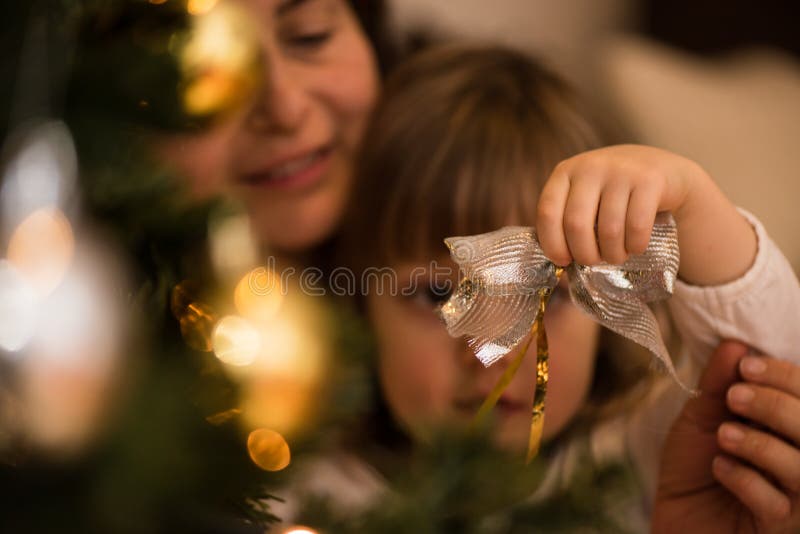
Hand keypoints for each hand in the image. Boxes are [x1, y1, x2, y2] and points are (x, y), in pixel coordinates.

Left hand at [536, 144, 755, 285]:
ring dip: (612, 254)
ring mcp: (621, 170)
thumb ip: (566, 217)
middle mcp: (590, 166)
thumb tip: (555, 261)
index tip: (563, 261)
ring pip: (608, 229)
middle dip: (584, 254)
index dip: (552, 243)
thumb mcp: (585, 196)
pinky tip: (635, 247)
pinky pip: (637, 226)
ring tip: (615, 257)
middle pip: (576, 224)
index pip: (548, 212)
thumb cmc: (614, 194)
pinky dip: (635, 246)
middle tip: (593, 262)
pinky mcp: (650, 180)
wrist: (664, 171)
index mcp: (565, 171)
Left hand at [652, 340, 799, 532]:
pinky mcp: (782, 529)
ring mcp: (799, 500)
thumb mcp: (701, 419)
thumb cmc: (695, 468)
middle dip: (776, 406)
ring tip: (723, 435)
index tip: (745, 366)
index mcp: (790, 431)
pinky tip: (720, 468)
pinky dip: (746, 480)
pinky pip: (779, 505)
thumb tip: (736, 344)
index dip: (786, 376)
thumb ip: (719, 385)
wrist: (675, 520)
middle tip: (734, 397)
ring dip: (761, 445)